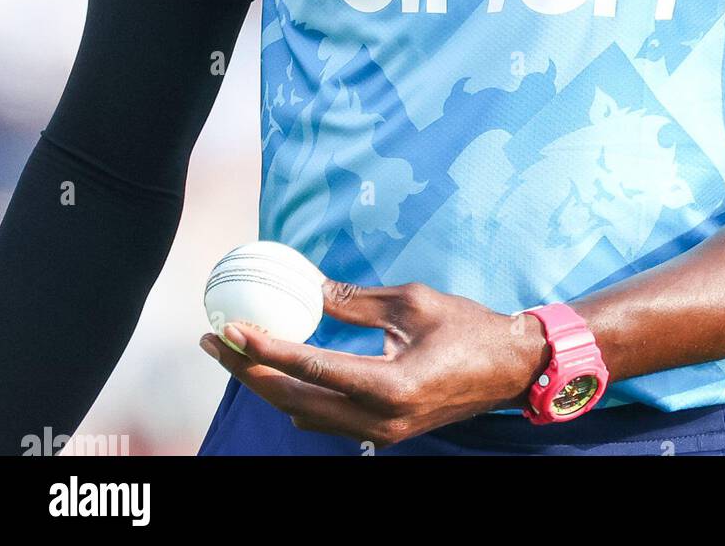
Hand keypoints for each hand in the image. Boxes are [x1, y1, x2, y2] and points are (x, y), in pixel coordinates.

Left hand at [199, 280, 549, 446]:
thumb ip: (355, 301)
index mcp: (388, 385)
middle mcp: (378, 420)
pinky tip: (280, 368)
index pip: (310, 368)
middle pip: (293, 401)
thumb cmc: (467, 327)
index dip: (265, 348)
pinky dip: (294, 395)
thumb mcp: (411, 302)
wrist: (509, 369)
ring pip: (303, 416)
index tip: (232, 327)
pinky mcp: (382, 432)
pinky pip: (324, 419)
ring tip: (236, 351)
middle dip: (247, 371)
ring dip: (265, 384)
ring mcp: (380, 434)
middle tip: (215, 341)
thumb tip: (309, 289)